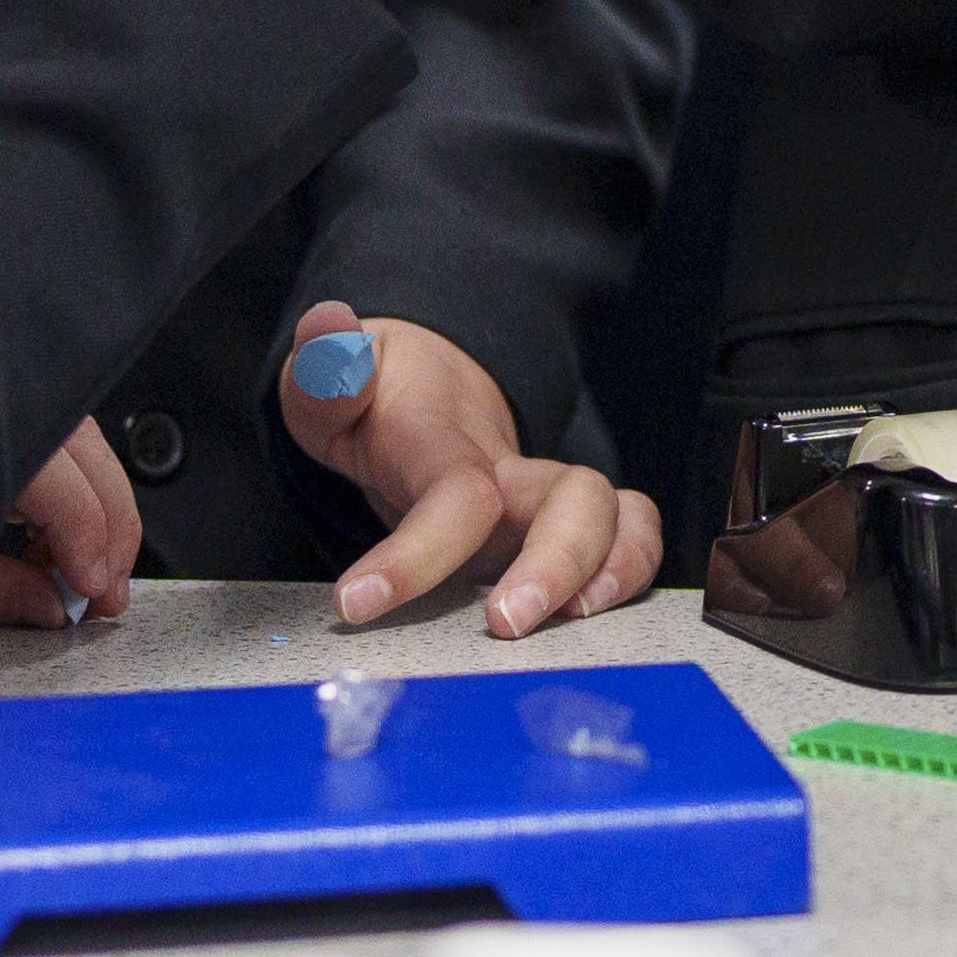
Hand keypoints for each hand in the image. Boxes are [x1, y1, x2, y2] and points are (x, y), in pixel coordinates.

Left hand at [0, 417, 136, 628]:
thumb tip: (51, 605)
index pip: (66, 492)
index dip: (92, 547)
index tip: (98, 594)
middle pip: (85, 454)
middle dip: (111, 526)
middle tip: (108, 588)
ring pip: (71, 444)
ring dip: (90, 507)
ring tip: (75, 570)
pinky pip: (42, 445)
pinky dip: (58, 491)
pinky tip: (43, 541)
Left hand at [280, 300, 663, 636]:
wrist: (425, 383)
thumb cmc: (376, 398)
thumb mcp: (329, 384)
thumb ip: (326, 372)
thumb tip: (327, 332)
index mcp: (449, 441)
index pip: (456, 491)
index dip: (414, 553)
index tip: (356, 603)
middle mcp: (512, 471)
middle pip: (573, 497)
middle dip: (555, 561)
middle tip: (505, 624)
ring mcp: (541, 502)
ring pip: (616, 518)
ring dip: (612, 572)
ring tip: (574, 622)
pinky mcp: (558, 533)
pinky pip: (627, 538)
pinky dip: (631, 574)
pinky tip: (592, 617)